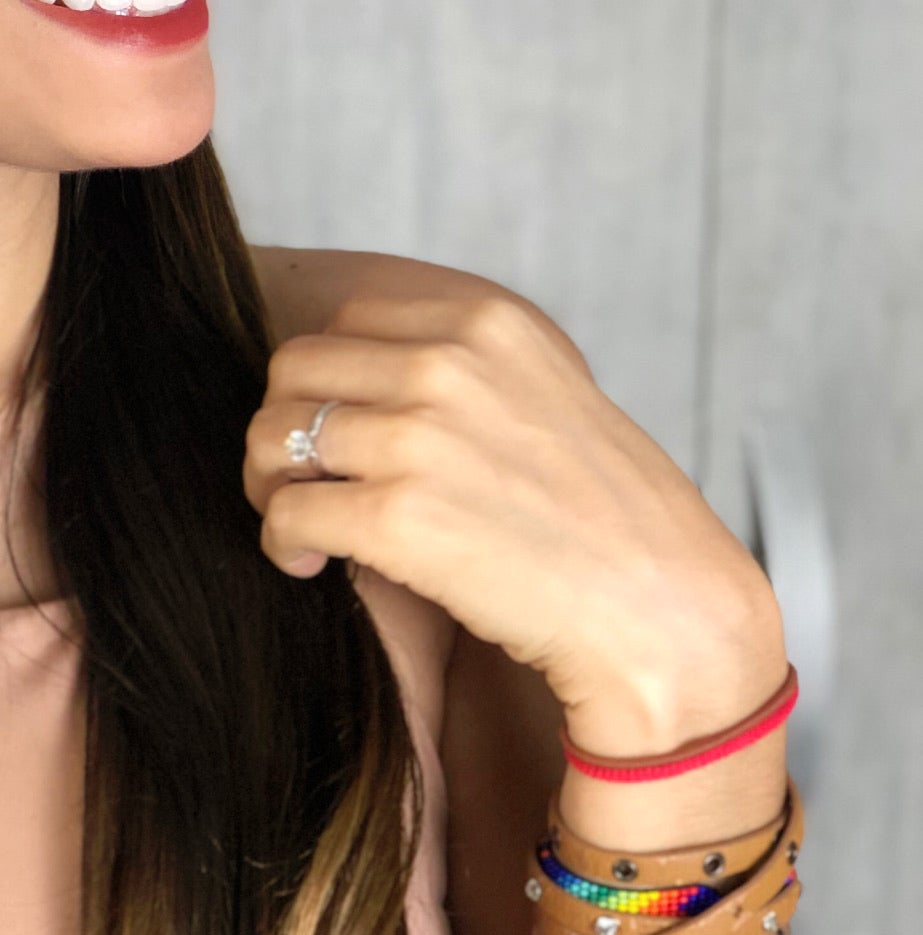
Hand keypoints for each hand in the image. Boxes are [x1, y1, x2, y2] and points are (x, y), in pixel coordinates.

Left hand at [242, 285, 787, 758]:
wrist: (663, 613)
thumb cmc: (609, 521)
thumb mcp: (550, 396)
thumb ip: (469, 369)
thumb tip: (376, 371)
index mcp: (486, 322)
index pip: (348, 321)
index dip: (328, 380)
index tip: (341, 431)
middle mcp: (447, 364)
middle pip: (294, 369)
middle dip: (284, 425)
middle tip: (299, 481)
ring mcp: (418, 438)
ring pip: (273, 436)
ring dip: (271, 486)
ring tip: (301, 528)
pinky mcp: (396, 519)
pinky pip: (286, 514)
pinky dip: (281, 543)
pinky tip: (310, 566)